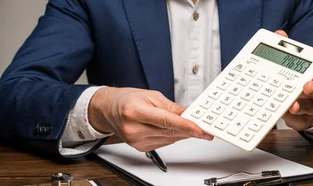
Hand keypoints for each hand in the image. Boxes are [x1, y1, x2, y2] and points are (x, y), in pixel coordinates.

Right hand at [88, 87, 212, 151]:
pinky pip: (163, 143)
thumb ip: (171, 107)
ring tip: (189, 125)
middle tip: (204, 127)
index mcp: (136, 111)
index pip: (166, 121)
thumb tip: (189, 114)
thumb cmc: (126, 100)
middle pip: (169, 132)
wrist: (108, 109)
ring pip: (169, 139)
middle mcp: (134, 129)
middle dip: (189, 129)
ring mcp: (136, 140)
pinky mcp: (140, 147)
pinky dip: (171, 136)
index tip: (200, 130)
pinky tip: (173, 129)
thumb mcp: (150, 96)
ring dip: (181, 133)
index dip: (185, 126)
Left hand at [274, 30, 312, 130]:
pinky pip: (299, 119)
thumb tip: (280, 33)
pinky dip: (292, 116)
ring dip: (301, 104)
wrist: (301, 109)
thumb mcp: (291, 67)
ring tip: (293, 104)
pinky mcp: (302, 120)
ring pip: (309, 106)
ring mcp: (310, 107)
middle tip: (307, 86)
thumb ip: (286, 49)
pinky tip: (286, 112)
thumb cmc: (296, 84)